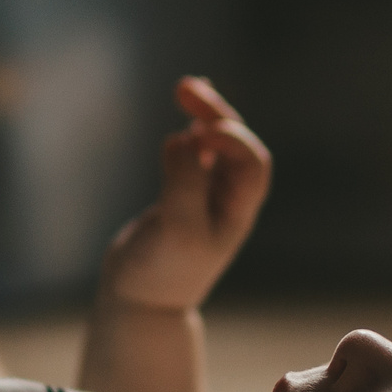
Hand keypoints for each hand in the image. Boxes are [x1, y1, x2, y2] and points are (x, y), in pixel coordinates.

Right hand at [98, 77, 271, 314]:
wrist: (140, 303)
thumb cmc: (160, 273)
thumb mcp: (176, 231)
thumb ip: (183, 184)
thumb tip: (183, 139)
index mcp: (238, 212)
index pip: (251, 162)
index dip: (232, 140)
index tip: (200, 134)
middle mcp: (229, 201)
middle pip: (238, 145)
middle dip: (217, 115)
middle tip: (185, 87)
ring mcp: (206, 197)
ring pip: (217, 145)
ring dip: (206, 116)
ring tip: (184, 88)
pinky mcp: (182, 196)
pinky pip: (198, 155)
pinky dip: (194, 132)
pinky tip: (186, 116)